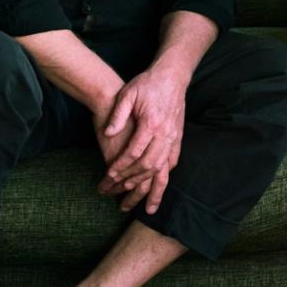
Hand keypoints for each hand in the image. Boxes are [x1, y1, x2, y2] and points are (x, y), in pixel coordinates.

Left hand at [95, 65, 187, 213]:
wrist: (172, 76)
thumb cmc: (147, 84)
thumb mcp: (128, 94)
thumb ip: (118, 114)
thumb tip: (108, 132)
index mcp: (151, 123)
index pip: (133, 152)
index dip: (120, 166)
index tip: (108, 176)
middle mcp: (165, 134)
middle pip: (148, 166)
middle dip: (133, 183)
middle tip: (119, 196)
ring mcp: (174, 137)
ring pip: (164, 170)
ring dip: (155, 190)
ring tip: (148, 209)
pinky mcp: (178, 137)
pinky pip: (173, 162)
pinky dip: (165, 176)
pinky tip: (159, 186)